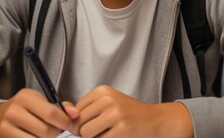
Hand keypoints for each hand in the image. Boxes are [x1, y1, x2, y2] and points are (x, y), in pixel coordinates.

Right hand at [0, 88, 78, 137]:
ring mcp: (7, 127)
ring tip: (46, 136)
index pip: (51, 113)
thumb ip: (61, 107)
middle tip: (57, 133)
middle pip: (45, 131)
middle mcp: (14, 110)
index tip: (69, 126)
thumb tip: (75, 114)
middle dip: (56, 135)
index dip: (65, 122)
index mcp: (25, 97)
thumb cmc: (24, 110)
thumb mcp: (40, 102)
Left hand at [73, 85, 192, 137]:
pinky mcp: (122, 130)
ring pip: (86, 134)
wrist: (157, 120)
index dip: (82, 121)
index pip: (76, 110)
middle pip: (79, 123)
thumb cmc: (130, 114)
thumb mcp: (108, 104)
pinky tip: (117, 137)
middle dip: (87, 131)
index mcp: (103, 91)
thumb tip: (65, 116)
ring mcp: (115, 114)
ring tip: (110, 133)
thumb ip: (86, 109)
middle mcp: (108, 100)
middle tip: (105, 129)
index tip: (96, 122)